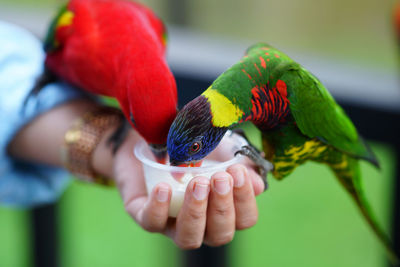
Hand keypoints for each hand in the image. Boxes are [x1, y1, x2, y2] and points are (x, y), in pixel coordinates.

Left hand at [111, 130, 264, 248]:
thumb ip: (238, 163)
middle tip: (219, 178)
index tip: (238, 172)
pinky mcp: (144, 215)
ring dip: (196, 212)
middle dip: (222, 208)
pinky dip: (160, 207)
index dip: (244, 201)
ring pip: (188, 238)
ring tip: (198, 183)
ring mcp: (171, 223)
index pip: (244, 220)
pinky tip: (165, 187)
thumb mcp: (219, 149)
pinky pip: (152, 222)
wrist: (153, 134)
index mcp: (223, 209)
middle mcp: (200, 222)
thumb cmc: (192, 146)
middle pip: (220, 235)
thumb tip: (259, 185)